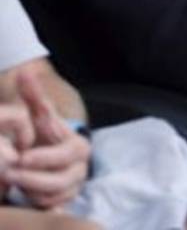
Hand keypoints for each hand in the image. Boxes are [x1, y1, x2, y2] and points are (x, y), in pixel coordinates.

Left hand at [3, 69, 89, 208]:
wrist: (54, 153)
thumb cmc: (44, 134)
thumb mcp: (40, 115)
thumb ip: (33, 96)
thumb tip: (25, 72)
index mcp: (78, 146)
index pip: (62, 155)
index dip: (42, 158)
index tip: (21, 157)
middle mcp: (80, 168)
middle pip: (59, 181)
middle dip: (32, 178)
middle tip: (10, 173)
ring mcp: (74, 187)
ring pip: (53, 197)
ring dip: (32, 192)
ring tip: (15, 182)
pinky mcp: (65, 202)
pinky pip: (53, 209)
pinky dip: (41, 207)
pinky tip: (27, 200)